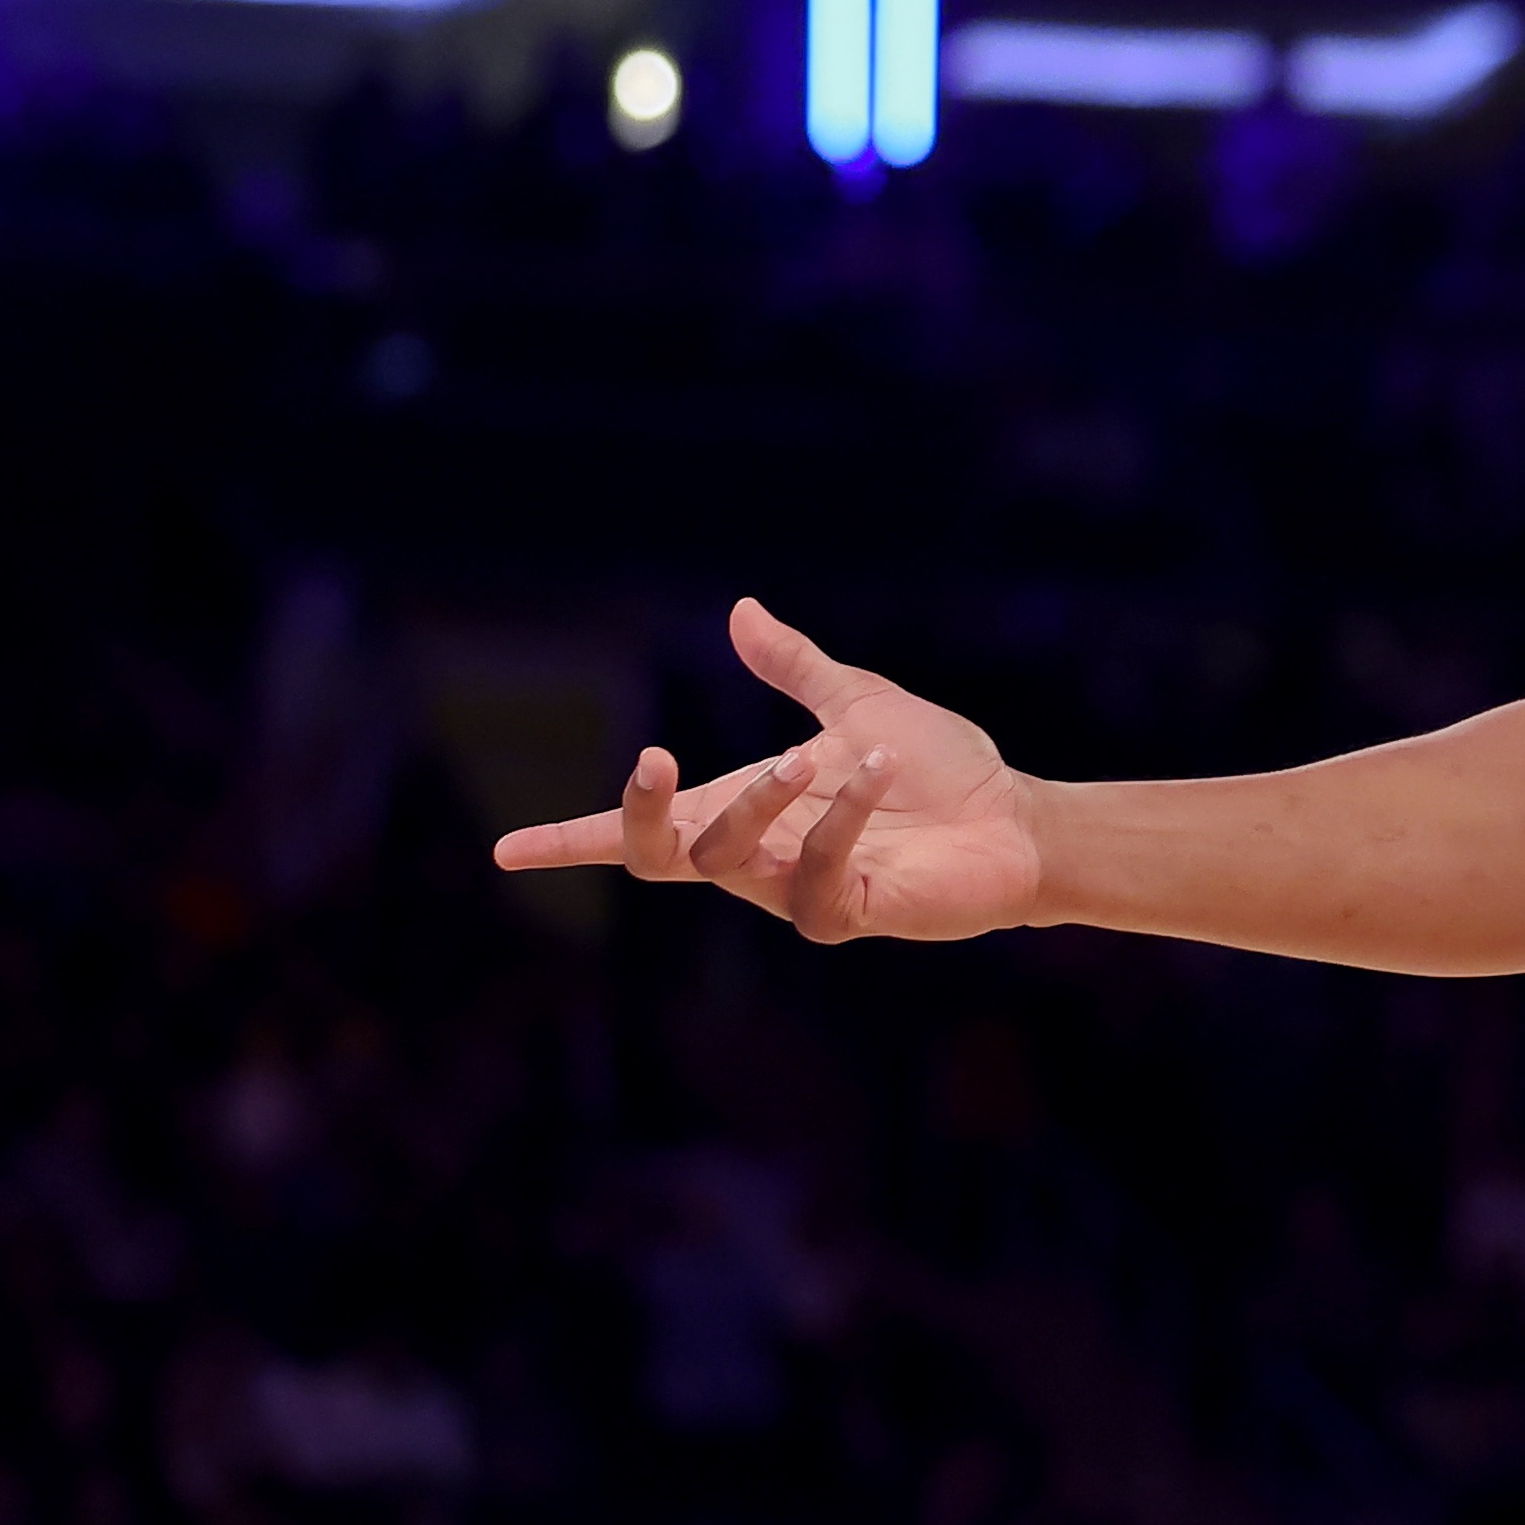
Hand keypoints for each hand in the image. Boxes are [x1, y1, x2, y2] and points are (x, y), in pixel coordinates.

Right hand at [491, 599, 1045, 943]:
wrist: (1018, 820)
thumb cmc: (940, 771)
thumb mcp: (858, 702)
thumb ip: (795, 668)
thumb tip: (739, 611)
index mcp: (746, 809)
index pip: (643, 835)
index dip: (573, 843)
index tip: (505, 852)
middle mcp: (760, 858)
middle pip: (659, 856)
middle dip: (640, 813)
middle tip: (656, 755)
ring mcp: (800, 892)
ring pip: (729, 862)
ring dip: (763, 799)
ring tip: (816, 752)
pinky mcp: (850, 913)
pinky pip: (816, 879)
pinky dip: (840, 818)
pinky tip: (876, 770)